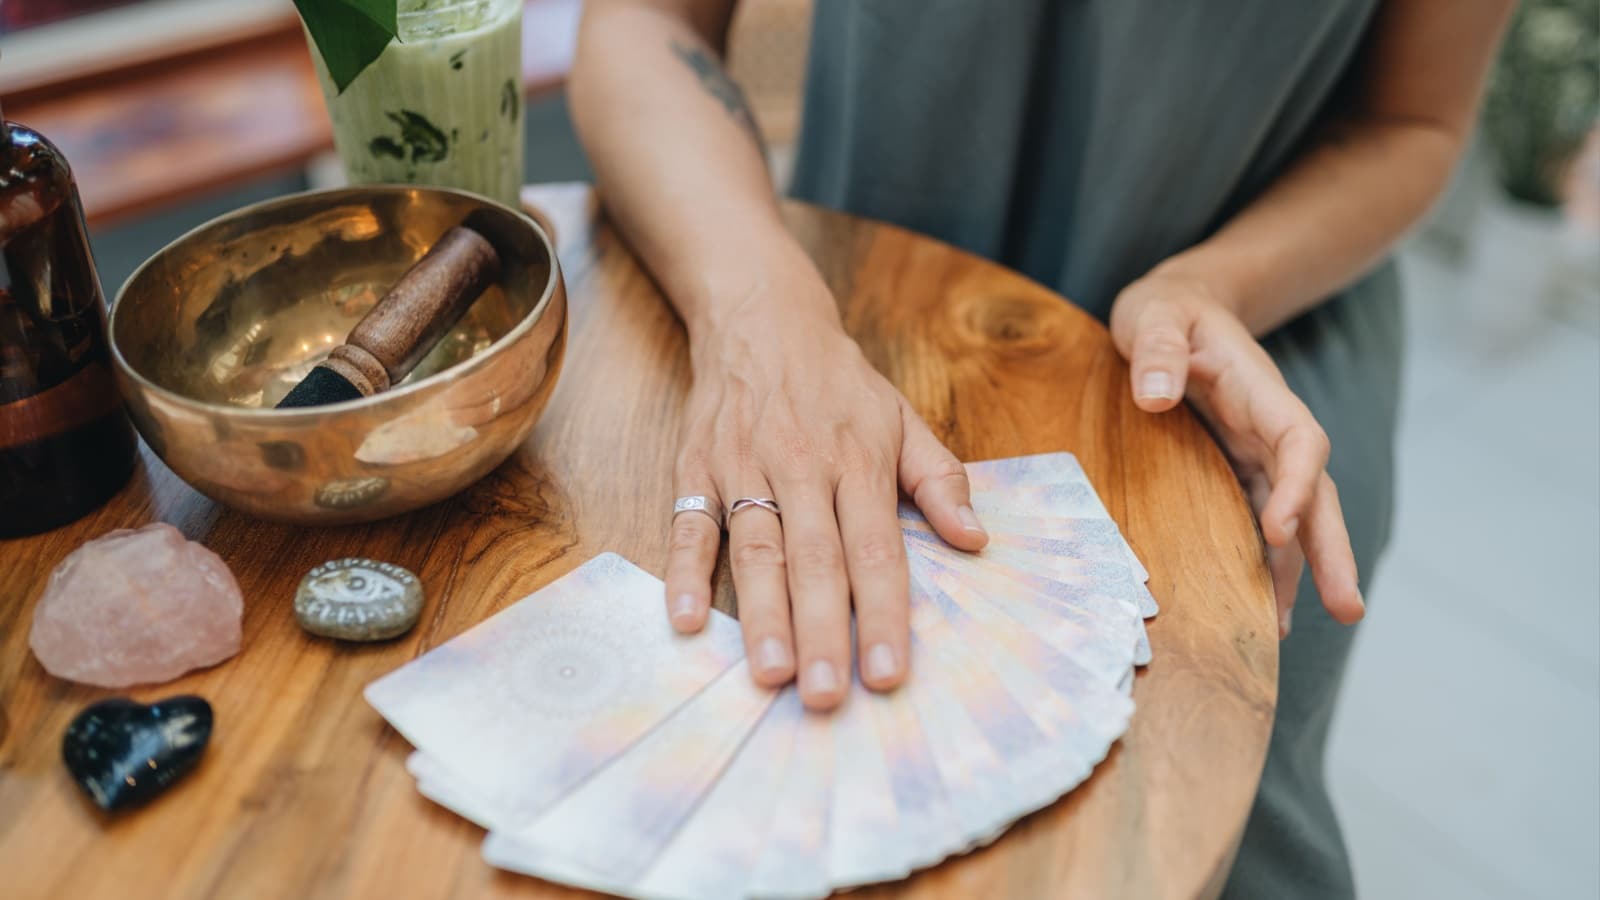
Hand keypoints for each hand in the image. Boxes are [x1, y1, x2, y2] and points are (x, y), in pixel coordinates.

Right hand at [665, 265, 987, 709]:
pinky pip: (688, 524)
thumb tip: (975, 540)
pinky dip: (683, 572)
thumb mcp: (902, 418)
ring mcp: (744, 467)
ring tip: (769, 676)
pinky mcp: (696, 467)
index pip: (877, 550)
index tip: (888, 675)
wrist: (761, 316)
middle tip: (826, 697)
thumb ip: (939, 480)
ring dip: (761, 614)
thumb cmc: (838, 382)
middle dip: (821, 632)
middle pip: (814, 560)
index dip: (883, 614)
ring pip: (754, 550)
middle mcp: (803, 467)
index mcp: (860, 460)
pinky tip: (686, 621)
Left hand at [1110, 267, 1364, 636]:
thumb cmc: (1166, 312)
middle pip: (1315, 493)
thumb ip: (1159, 349)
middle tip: (1349, 609)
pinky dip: (1266, 564)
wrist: (1175, 310)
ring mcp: (1256, 454)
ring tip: (1289, 633)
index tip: (1279, 528)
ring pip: (1294, 518)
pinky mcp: (1236, 471)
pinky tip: (1259, 611)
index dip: (1298, 485)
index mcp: (1260, 391)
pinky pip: (1260, 522)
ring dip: (1301, 572)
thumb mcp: (1155, 314)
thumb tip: (1156, 397)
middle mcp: (1269, 429)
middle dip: (1332, 551)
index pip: (1300, 440)